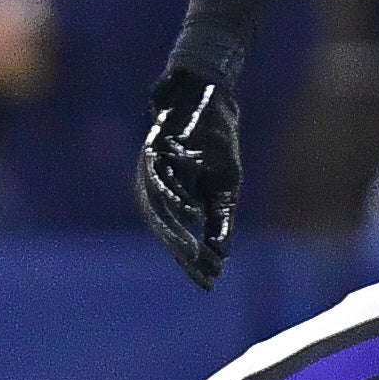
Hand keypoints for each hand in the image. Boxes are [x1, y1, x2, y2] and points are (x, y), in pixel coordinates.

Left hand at [137, 69, 243, 290]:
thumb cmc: (216, 143)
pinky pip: (162, 175)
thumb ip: (219, 217)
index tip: (208, 283)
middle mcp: (156, 184)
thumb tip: (220, 253)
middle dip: (183, 251)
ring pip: (158, 204)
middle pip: (164, 224)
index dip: (192, 259)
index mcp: (172, 197)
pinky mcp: (157, 145)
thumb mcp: (225, 185)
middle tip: (200, 271)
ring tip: (193, 251)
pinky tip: (191, 213)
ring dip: (176, 230)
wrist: (206, 96)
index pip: (178, 234)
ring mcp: (153, 165)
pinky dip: (177, 195)